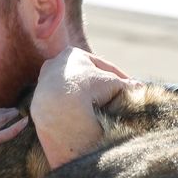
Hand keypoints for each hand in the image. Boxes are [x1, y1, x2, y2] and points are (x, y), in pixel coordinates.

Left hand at [31, 47, 142, 168]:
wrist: (58, 111)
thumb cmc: (87, 91)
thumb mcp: (113, 84)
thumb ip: (126, 85)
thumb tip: (140, 88)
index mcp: (71, 54)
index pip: (101, 66)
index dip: (119, 77)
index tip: (131, 89)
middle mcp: (54, 66)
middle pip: (85, 79)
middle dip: (100, 89)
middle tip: (115, 101)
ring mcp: (43, 86)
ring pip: (72, 94)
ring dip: (85, 102)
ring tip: (101, 115)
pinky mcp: (37, 105)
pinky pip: (61, 108)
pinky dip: (72, 113)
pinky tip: (83, 122)